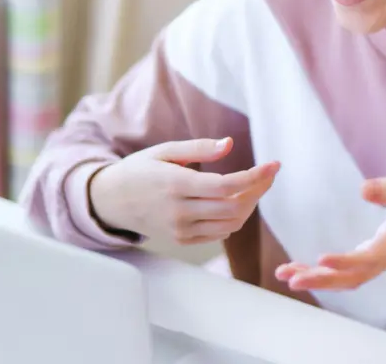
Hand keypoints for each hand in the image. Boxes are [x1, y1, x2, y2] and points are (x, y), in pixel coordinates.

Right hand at [89, 137, 279, 244]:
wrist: (112, 201)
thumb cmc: (140, 170)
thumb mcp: (164, 151)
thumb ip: (199, 148)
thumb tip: (229, 144)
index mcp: (176, 184)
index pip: (227, 186)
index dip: (255, 177)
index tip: (274, 165)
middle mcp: (179, 211)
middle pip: (234, 207)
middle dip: (257, 190)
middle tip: (266, 174)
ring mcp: (180, 230)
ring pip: (230, 224)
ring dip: (248, 206)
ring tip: (252, 187)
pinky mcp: (182, 241)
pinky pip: (219, 234)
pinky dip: (233, 219)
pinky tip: (233, 202)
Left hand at [275, 177, 385, 290]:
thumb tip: (362, 190)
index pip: (371, 256)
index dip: (347, 261)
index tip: (322, 259)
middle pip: (353, 276)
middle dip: (322, 279)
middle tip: (290, 278)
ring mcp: (381, 263)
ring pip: (348, 279)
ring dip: (318, 280)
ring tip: (286, 274)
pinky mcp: (375, 262)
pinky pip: (349, 275)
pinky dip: (324, 276)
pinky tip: (300, 271)